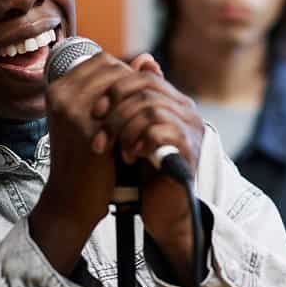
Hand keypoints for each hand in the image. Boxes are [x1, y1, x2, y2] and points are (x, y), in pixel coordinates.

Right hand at [29, 51, 125, 274]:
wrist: (71, 198)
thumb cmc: (85, 158)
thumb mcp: (94, 118)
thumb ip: (117, 88)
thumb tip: (149, 58)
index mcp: (58, 88)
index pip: (102, 60)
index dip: (124, 74)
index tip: (135, 96)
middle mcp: (62, 95)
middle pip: (113, 69)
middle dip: (134, 86)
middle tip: (143, 109)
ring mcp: (73, 111)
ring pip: (121, 87)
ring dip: (137, 101)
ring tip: (142, 121)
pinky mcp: (88, 130)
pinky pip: (124, 110)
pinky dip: (138, 119)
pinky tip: (143, 132)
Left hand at [97, 54, 204, 282]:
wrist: (163, 209)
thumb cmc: (145, 171)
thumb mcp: (131, 134)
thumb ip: (127, 108)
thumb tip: (113, 85)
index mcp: (174, 102)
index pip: (144, 77)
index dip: (116, 89)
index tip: (95, 111)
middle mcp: (187, 111)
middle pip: (146, 89)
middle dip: (115, 110)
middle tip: (100, 133)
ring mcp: (190, 129)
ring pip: (150, 109)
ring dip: (123, 129)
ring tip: (112, 149)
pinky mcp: (188, 150)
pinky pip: (159, 132)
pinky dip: (137, 142)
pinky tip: (128, 157)